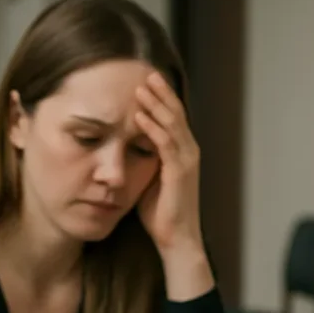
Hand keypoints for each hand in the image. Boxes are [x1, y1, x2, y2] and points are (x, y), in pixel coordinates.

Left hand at [134, 73, 213, 299]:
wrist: (176, 240)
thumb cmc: (160, 214)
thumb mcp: (148, 180)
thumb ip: (143, 161)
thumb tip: (125, 147)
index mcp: (182, 152)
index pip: (172, 117)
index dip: (161, 98)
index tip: (145, 82)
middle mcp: (189, 152)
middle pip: (175, 113)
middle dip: (161, 93)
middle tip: (146, 72)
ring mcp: (187, 161)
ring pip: (172, 123)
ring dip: (156, 104)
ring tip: (141, 86)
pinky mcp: (179, 172)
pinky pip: (165, 143)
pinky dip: (152, 127)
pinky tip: (139, 115)